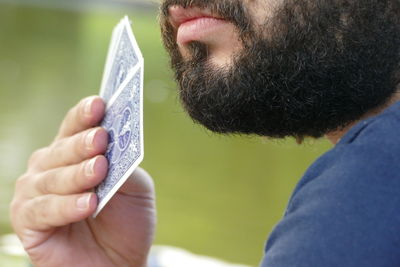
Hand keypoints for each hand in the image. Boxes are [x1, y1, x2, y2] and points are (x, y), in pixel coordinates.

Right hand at [10, 96, 155, 266]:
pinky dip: (66, 206)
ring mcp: (36, 193)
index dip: (85, 115)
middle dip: (83, 143)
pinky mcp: (28, 221)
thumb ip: (125, 166)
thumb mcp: (134, 188)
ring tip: (99, 171)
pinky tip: (87, 205)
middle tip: (101, 138)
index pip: (75, 127)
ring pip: (54, 178)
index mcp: (73, 153)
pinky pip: (45, 210)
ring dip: (77, 174)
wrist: (120, 262)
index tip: (100, 104)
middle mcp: (50, 167)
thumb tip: (114, 144)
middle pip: (63, 149)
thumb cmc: (126, 220)